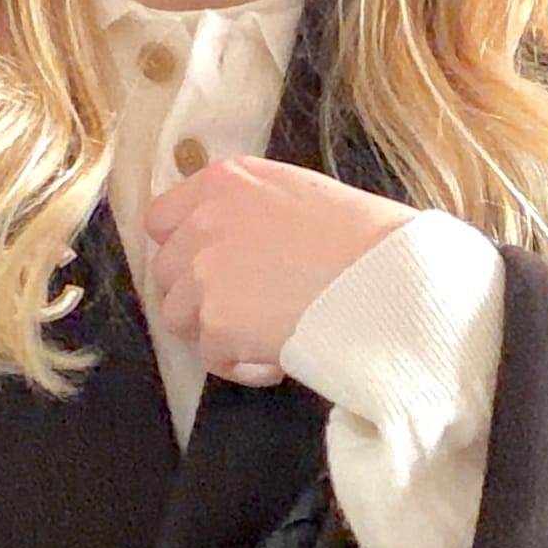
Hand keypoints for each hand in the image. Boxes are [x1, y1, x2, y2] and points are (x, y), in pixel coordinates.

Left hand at [144, 157, 413, 386]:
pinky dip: (241, 364)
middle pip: (165, 272)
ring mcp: (204, 273)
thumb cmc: (366, 238)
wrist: (387, 278)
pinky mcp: (216, 323)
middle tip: (245, 310)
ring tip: (263, 336)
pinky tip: (279, 356)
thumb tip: (239, 246)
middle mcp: (203, 221)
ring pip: (179, 317)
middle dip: (198, 296)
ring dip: (215, 332)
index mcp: (225, 182)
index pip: (160, 218)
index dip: (181, 249)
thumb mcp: (301, 196)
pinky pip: (212, 357)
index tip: (208, 269)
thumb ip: (251, 212)